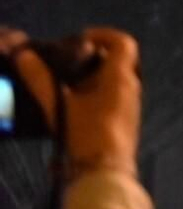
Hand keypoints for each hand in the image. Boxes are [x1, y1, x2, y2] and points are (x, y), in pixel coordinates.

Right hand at [0, 26, 141, 177]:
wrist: (104, 174)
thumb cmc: (87, 134)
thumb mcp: (60, 106)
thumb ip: (41, 80)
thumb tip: (24, 55)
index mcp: (122, 77)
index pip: (124, 42)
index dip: (104, 34)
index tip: (80, 39)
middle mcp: (132, 87)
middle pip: (118, 60)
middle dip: (93, 57)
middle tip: (67, 62)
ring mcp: (130, 105)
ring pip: (115, 79)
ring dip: (93, 76)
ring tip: (64, 82)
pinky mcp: (125, 121)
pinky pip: (113, 97)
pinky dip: (95, 93)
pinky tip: (71, 105)